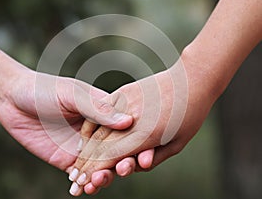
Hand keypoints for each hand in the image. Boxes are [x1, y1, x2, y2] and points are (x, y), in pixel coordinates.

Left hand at [0, 69, 132, 194]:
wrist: (13, 99)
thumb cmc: (46, 89)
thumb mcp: (73, 94)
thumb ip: (98, 109)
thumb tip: (128, 122)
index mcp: (105, 113)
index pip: (129, 130)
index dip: (140, 143)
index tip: (146, 155)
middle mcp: (98, 132)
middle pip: (120, 152)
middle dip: (125, 163)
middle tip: (125, 169)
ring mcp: (84, 148)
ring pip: (102, 167)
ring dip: (106, 177)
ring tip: (99, 181)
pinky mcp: (67, 160)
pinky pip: (81, 176)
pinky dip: (85, 185)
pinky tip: (83, 189)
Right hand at [68, 57, 219, 195]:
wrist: (190, 81)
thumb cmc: (188, 116)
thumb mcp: (176, 144)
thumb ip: (152, 159)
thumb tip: (128, 166)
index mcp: (146, 133)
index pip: (112, 156)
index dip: (95, 172)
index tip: (85, 184)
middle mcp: (131, 118)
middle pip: (99, 145)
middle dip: (85, 166)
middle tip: (75, 181)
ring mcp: (124, 102)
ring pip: (96, 130)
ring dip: (84, 151)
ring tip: (77, 165)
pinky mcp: (121, 93)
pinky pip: (99, 113)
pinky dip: (89, 129)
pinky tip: (84, 141)